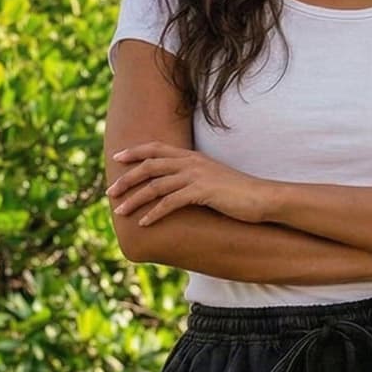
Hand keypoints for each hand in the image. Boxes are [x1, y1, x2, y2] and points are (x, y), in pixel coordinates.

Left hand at [108, 142, 270, 225]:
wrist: (262, 198)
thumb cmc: (238, 193)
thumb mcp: (213, 180)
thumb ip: (193, 179)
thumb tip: (178, 189)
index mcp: (192, 156)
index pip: (156, 149)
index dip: (135, 152)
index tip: (117, 158)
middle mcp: (191, 162)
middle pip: (149, 166)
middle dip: (127, 179)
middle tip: (110, 192)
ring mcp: (196, 176)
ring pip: (156, 185)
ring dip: (135, 199)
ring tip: (120, 212)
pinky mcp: (202, 192)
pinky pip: (170, 202)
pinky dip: (154, 213)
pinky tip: (144, 223)